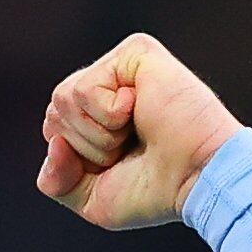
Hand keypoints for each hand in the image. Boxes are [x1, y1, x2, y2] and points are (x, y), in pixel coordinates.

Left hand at [36, 33, 241, 229]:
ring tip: (136, 132)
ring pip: (63, 99)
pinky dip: (107, 116)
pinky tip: (140, 111)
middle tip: (130, 149)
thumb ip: (56, 181)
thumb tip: (54, 142)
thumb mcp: (93, 200)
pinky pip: (85, 88)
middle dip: (85, 147)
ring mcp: (121, 66)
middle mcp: (109, 85)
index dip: (75, 159)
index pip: (53, 130)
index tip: (118, 165)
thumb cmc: (157, 191)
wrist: (198, 179)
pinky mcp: (134, 52)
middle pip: (53, 114)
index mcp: (100, 115)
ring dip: (98, 134)